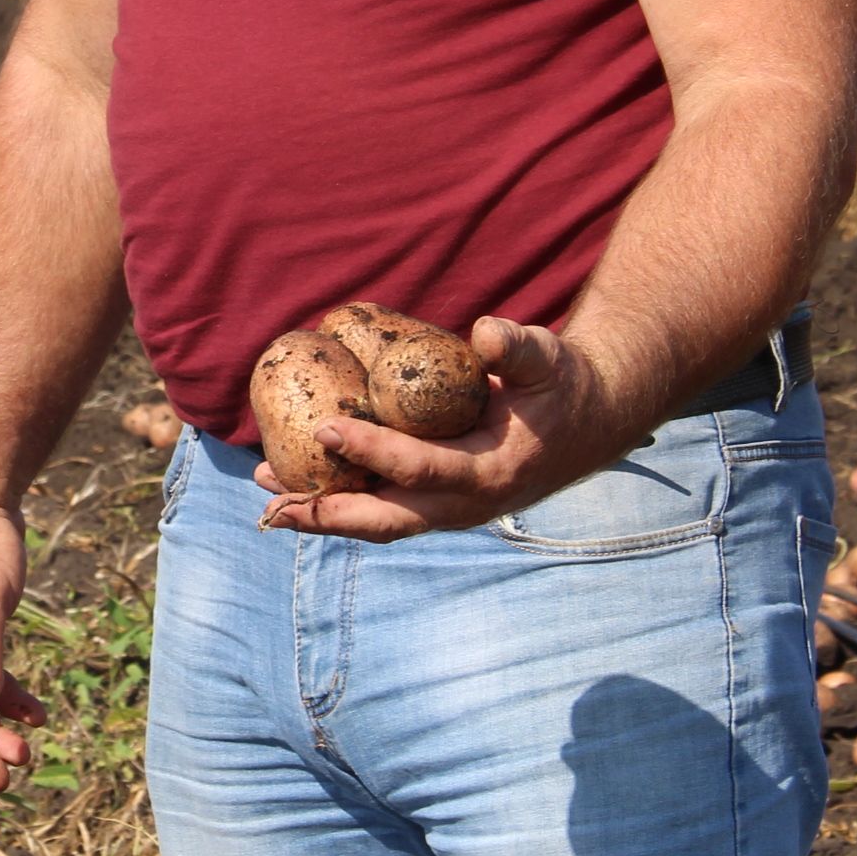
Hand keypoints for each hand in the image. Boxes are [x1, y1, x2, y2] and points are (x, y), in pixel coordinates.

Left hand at [253, 318, 640, 542]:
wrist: (588, 420)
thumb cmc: (561, 384)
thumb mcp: (548, 359)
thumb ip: (520, 347)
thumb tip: (486, 332)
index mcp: (489, 474)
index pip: (420, 470)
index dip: (371, 452)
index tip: (324, 428)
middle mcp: (465, 504)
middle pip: (386, 521)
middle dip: (327, 513)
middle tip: (274, 497)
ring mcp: (450, 509)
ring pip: (379, 522)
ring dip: (323, 511)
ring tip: (268, 490)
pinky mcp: (439, 500)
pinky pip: (384, 507)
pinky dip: (342, 499)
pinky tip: (302, 478)